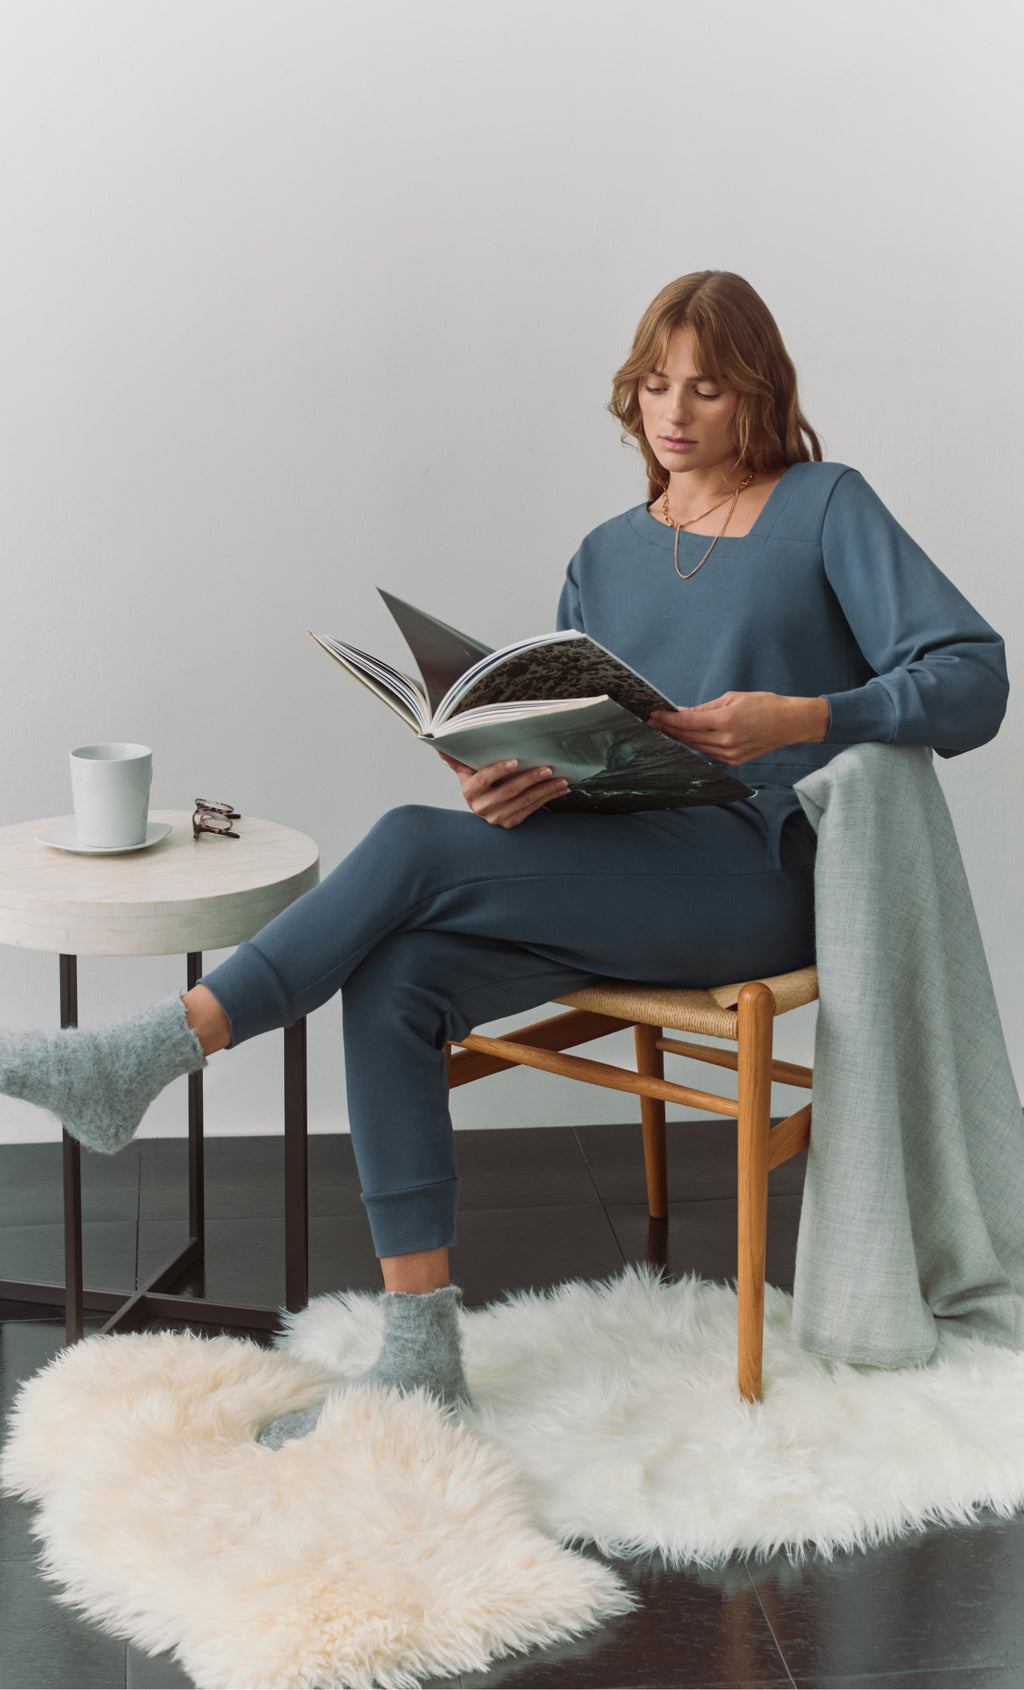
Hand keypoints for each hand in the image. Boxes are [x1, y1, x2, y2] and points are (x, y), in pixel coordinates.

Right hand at [436, 751, 569, 827]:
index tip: (515, 761)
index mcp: (470, 790)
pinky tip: (560, 788)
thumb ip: (454, 756)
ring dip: (546, 790)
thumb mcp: (464, 769)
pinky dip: (548, 798)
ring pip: (525, 801)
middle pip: (510, 791)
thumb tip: (436, 741)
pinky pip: (532, 809)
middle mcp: (482, 807)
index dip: (499, 770)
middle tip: (549, 768)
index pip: (484, 779)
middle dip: (531, 779)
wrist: (481, 805)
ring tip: (561, 779)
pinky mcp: (510, 823)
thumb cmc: (476, 781)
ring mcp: (497, 817)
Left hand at [649, 693, 829, 766]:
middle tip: (653, 721)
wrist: (790, 723)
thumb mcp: (733, 699)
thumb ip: (706, 709)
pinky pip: (708, 752)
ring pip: (696, 747)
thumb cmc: (765, 706)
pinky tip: (686, 737)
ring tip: (665, 728)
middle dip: (668, 729)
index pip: (687, 723)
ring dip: (679, 738)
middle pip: (687, 737)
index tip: (654, 714)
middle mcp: (726, 740)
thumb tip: (682, 712)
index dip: (667, 719)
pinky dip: (696, 744)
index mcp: (726, 721)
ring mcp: (730, 754)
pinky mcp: (734, 761)